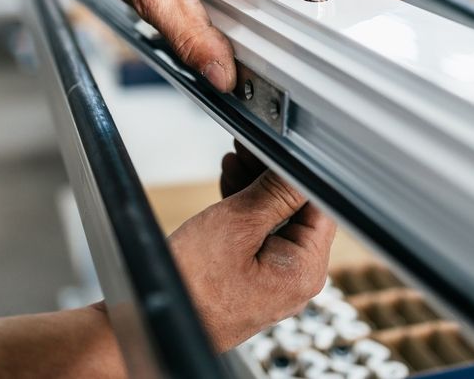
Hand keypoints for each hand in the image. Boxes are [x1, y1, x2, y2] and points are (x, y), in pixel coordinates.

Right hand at [168, 143, 335, 351]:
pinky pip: (259, 237)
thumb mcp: (236, 224)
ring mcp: (276, 280)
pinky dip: (246, 211)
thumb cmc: (192, 286)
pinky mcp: (255, 279)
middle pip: (296, 211)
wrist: (155, 325)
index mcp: (304, 268)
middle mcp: (296, 277)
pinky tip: (230, 185)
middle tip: (248, 149)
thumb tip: (299, 166)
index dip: (296, 169)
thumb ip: (275, 192)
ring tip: (235, 160)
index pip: (318, 204)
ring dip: (256, 188)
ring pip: (275, 220)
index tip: (275, 147)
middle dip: (272, 175)